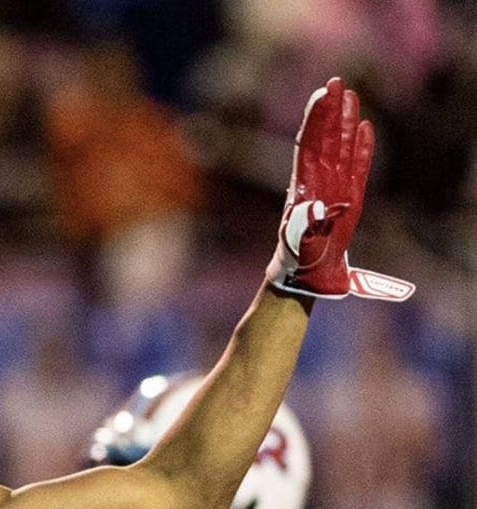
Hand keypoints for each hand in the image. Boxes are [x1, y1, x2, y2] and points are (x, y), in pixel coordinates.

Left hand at [267, 77, 412, 301]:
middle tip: (335, 81)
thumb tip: (316, 208)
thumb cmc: (297, 259)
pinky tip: (365, 129)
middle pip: (325, 139)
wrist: (304, 274)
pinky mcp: (349, 197)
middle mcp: (319, 182)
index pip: (308, 146)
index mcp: (303, 188)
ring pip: (340, 148)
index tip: (320, 95)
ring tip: (349, 96)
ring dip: (345, 122)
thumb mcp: (297, 241)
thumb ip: (305, 224)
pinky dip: (361, 148)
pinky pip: (357, 167)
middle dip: (330, 111)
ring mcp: (334, 187)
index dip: (315, 120)